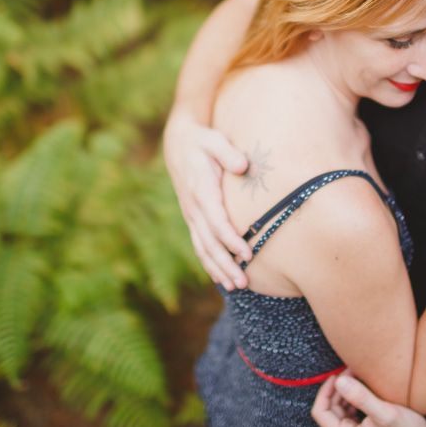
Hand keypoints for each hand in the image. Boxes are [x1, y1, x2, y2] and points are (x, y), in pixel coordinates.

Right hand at [162, 108, 249, 288]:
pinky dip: (209, 263)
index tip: (247, 254)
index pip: (216, 221)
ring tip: (236, 286)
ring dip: (218, 269)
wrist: (178, 144)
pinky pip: (199, 245)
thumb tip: (242, 165)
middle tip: (243, 282)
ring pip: (203, 248)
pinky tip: (221, 278)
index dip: (230, 239)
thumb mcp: (214, 140)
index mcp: (201, 190)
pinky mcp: (192, 218)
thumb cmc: (202, 141)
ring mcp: (191, 215)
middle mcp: (194, 207)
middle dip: (226, 264)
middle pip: (209, 242)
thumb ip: (228, 152)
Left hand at [312, 370, 425, 426]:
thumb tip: (340, 381)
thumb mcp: (386, 413)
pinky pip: (350, 417)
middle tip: (352, 371)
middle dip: (338, 389)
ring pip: (339, 413)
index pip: (320, 412)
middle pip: (329, 411)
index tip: (338, 374)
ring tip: (359, 379)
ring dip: (346, 395)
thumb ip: (361, 397)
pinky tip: (365, 393)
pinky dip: (354, 402)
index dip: (326, 390)